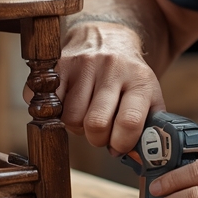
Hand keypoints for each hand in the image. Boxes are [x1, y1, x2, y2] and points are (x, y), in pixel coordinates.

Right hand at [30, 20, 164, 155]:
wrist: (107, 37)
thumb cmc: (128, 77)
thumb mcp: (149, 97)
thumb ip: (148, 129)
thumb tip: (138, 160)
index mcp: (139, 80)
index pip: (129, 121)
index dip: (121, 143)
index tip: (118, 146)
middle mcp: (112, 69)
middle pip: (95, 124)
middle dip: (96, 139)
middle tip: (100, 132)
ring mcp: (83, 64)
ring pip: (70, 118)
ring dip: (76, 126)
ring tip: (85, 113)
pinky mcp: (59, 64)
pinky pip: (48, 104)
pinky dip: (54, 112)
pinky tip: (67, 103)